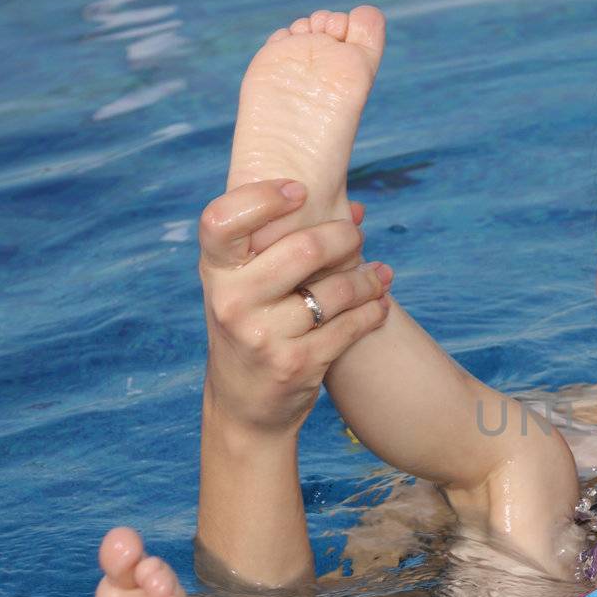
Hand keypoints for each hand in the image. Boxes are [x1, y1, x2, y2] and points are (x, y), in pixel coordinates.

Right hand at [199, 179, 391, 434]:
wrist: (244, 406)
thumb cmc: (251, 328)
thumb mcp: (247, 286)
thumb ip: (284, 245)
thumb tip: (357, 209)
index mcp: (215, 272)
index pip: (223, 219)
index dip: (262, 197)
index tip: (300, 191)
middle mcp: (232, 301)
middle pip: (304, 250)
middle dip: (344, 238)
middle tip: (356, 237)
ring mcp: (262, 336)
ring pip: (336, 290)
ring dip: (368, 279)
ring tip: (380, 275)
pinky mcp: (296, 364)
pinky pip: (350, 326)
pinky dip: (373, 310)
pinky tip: (380, 303)